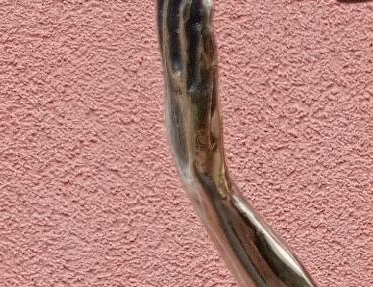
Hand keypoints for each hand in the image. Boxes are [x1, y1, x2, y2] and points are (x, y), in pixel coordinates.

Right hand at [158, 0, 226, 190]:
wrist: (204, 183)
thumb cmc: (201, 154)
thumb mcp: (196, 114)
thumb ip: (196, 92)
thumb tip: (199, 78)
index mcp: (173, 80)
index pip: (167, 34)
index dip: (167, 8)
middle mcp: (176, 80)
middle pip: (172, 31)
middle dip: (174, 3)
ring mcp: (186, 91)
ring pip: (184, 42)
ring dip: (186, 13)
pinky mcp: (200, 104)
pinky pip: (200, 64)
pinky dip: (201, 40)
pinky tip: (205, 20)